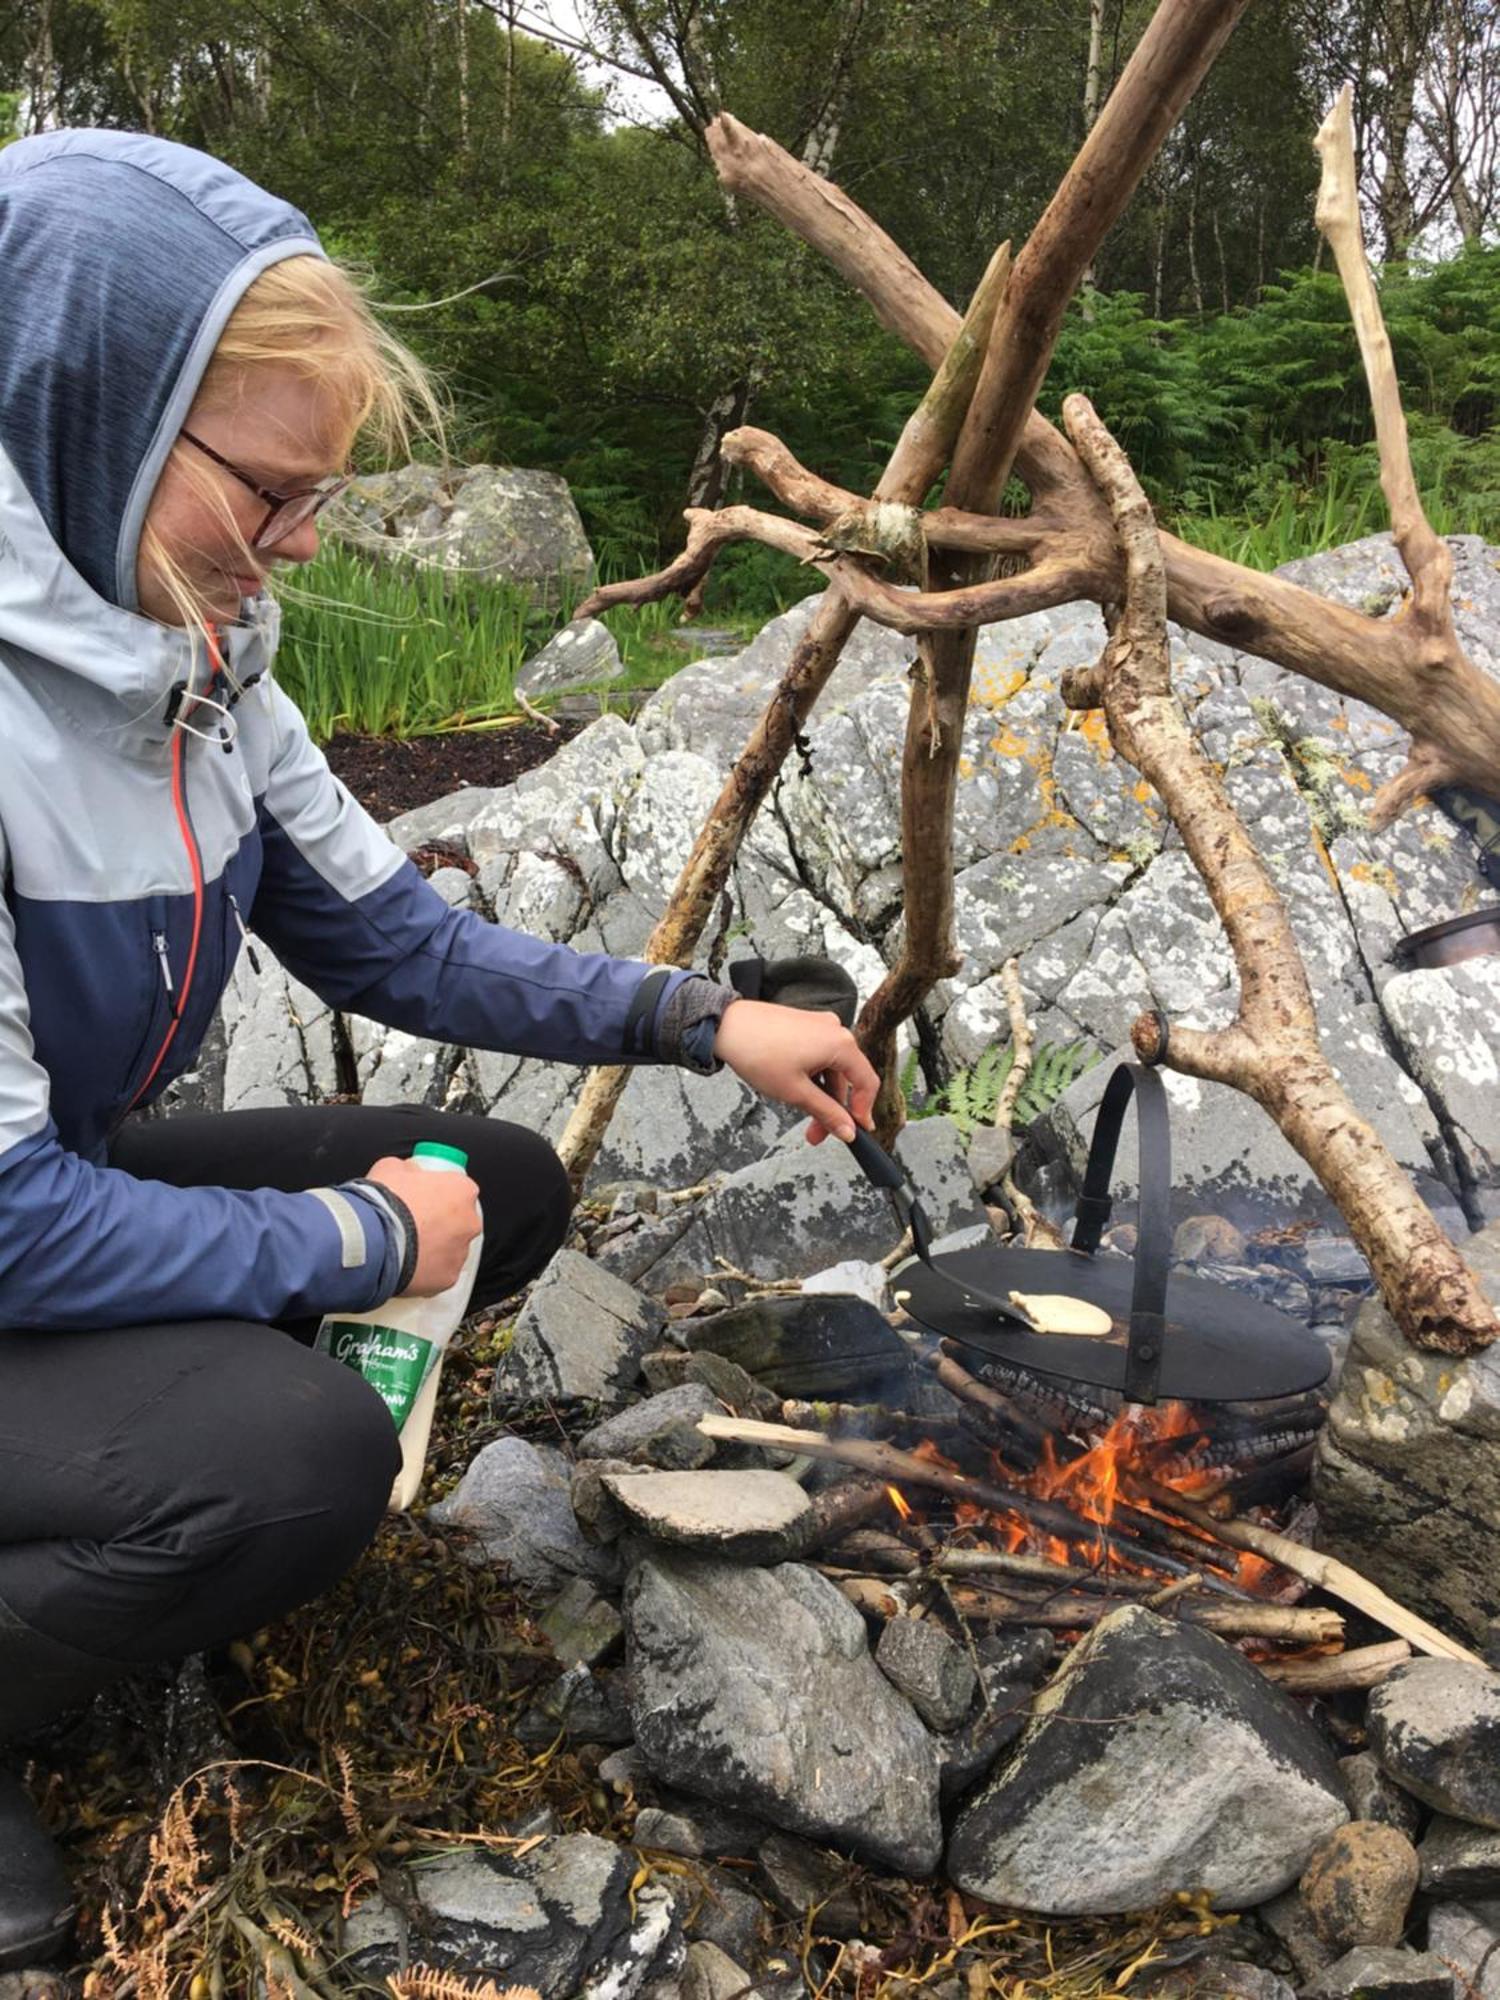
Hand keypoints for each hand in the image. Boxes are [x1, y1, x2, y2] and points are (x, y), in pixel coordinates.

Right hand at [366, 1154, 481, 1295]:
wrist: (371, 1240)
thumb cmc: (383, 1202)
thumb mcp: (390, 1168)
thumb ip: (408, 1169)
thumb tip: (410, 1171)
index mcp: (461, 1191)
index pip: (458, 1190)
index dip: (438, 1194)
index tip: (423, 1200)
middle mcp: (469, 1222)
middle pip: (459, 1221)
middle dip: (440, 1224)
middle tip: (413, 1226)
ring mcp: (460, 1253)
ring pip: (451, 1250)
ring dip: (434, 1249)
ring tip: (406, 1248)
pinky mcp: (448, 1279)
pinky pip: (440, 1274)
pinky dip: (427, 1272)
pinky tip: (407, 1267)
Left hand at [711, 998, 879, 1145]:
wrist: (726, 1026)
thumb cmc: (758, 1053)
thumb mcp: (795, 1092)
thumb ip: (826, 1113)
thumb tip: (848, 1131)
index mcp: (841, 1044)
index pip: (867, 1082)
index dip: (863, 1110)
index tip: (854, 1131)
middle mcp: (835, 1030)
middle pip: (846, 1078)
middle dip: (833, 1108)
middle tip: (816, 1134)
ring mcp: (819, 1025)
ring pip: (830, 1069)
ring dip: (820, 1095)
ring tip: (799, 1113)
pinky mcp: (804, 1025)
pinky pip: (818, 1056)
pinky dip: (812, 1077)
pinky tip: (794, 1090)